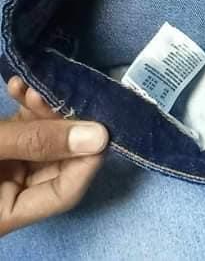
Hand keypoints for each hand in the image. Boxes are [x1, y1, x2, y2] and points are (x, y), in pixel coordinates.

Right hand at [0, 76, 107, 236]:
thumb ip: (35, 142)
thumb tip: (98, 136)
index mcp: (5, 214)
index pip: (66, 191)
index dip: (87, 159)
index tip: (99, 125)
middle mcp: (9, 196)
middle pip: (57, 162)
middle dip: (62, 123)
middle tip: (63, 93)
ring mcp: (4, 171)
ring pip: (41, 141)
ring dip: (43, 110)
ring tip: (34, 86)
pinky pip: (21, 131)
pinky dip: (24, 110)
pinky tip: (19, 86)